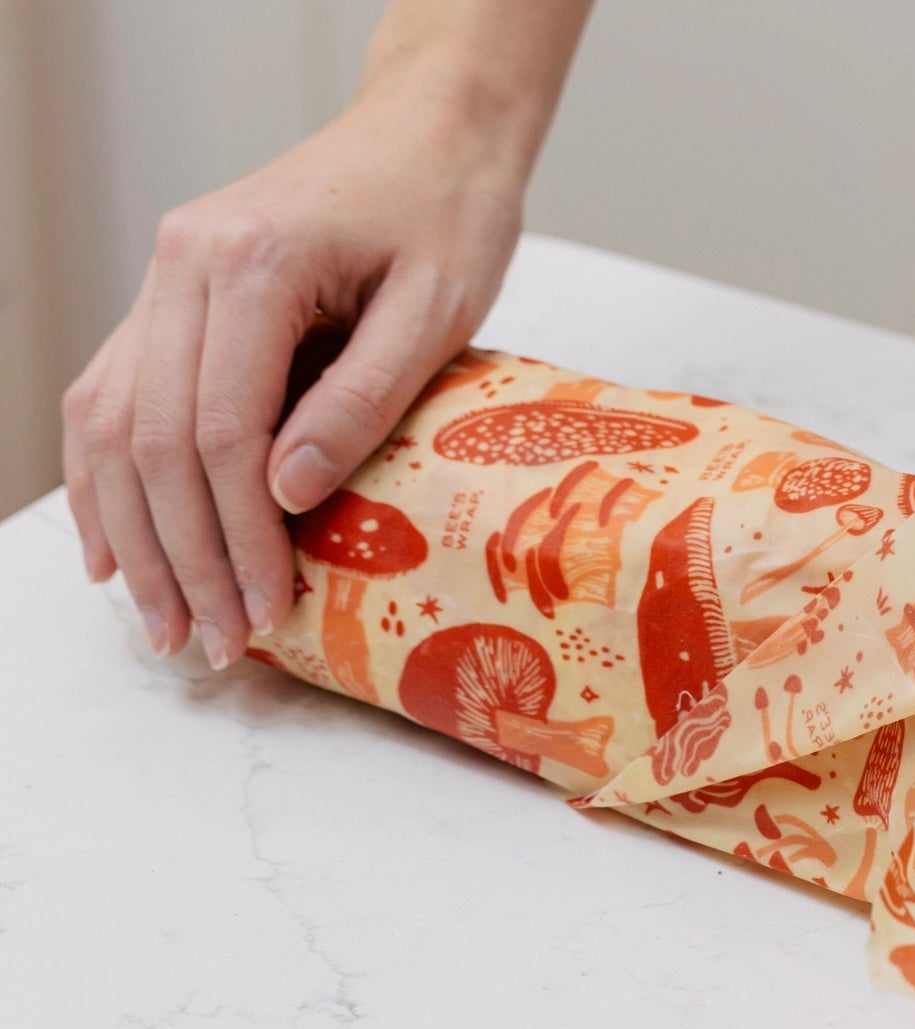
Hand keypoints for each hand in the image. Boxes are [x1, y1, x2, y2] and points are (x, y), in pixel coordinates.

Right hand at [60, 91, 522, 664]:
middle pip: (150, 438)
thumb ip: (362, 398)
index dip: (236, 536)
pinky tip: (115, 551)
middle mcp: (181, 263)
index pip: (216, 431)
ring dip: (130, 532)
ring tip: (163, 624)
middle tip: (212, 646)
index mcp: (250, 262)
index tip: (265, 611)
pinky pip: (110, 392)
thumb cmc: (448, 216)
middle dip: (181, 555)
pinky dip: (105, 477)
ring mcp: (163, 274)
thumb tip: (286, 494)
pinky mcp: (168, 292)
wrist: (425, 134)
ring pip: (108, 420)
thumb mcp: (436, 309)